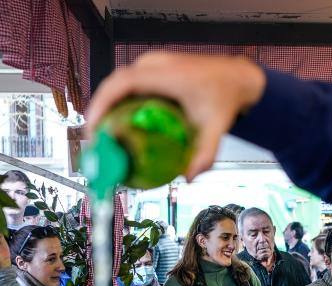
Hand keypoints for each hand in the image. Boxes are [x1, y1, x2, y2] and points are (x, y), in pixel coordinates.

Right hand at [87, 53, 266, 181]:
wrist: (237, 78)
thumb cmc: (226, 97)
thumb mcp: (216, 127)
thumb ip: (205, 153)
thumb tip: (188, 177)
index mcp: (168, 74)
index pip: (124, 82)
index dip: (103, 102)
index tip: (94, 125)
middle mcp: (156, 64)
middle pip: (115, 83)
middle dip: (99, 109)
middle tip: (95, 139)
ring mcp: (153, 63)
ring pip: (120, 82)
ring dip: (107, 105)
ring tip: (103, 133)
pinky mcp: (153, 68)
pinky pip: (129, 82)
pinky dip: (119, 100)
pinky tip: (119, 122)